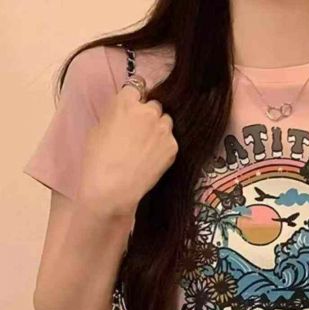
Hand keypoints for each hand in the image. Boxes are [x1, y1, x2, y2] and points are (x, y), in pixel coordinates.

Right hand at [77, 82, 178, 216]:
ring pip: (165, 121)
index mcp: (125, 101)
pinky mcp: (173, 147)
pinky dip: (164, 147)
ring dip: (159, 129)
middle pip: (154, 105)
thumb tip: (124, 115)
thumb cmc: (97, 159)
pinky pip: (171, 140)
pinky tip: (153, 159)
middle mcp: (148, 110)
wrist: (112, 187)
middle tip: (140, 132)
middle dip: (149, 115)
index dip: (136, 98)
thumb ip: (116, 115)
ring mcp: (163, 128)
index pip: (137, 86)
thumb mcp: (98, 128)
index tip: (135, 107)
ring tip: (148, 146)